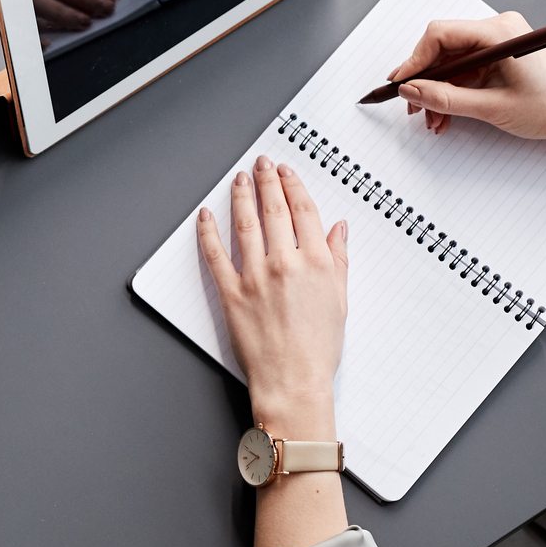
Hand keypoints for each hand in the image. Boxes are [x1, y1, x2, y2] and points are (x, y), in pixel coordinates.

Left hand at [196, 157, 347, 431]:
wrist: (293, 382)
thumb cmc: (318, 349)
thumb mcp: (340, 300)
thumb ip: (339, 260)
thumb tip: (338, 229)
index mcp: (316, 264)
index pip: (303, 211)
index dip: (294, 186)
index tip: (287, 173)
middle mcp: (285, 264)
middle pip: (274, 210)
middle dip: (267, 181)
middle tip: (262, 164)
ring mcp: (255, 277)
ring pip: (245, 224)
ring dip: (241, 196)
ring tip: (239, 179)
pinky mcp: (231, 293)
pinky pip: (215, 255)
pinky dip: (208, 232)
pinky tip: (205, 215)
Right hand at [387, 11, 545, 139]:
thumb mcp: (490, 107)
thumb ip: (445, 99)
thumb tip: (411, 91)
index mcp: (500, 33)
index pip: (440, 35)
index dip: (415, 60)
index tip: (401, 85)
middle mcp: (498, 29)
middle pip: (443, 48)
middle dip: (425, 81)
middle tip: (412, 106)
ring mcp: (498, 40)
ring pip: (451, 61)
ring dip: (437, 90)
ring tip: (433, 118)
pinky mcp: (499, 54)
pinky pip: (464, 68)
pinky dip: (453, 90)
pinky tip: (447, 113)